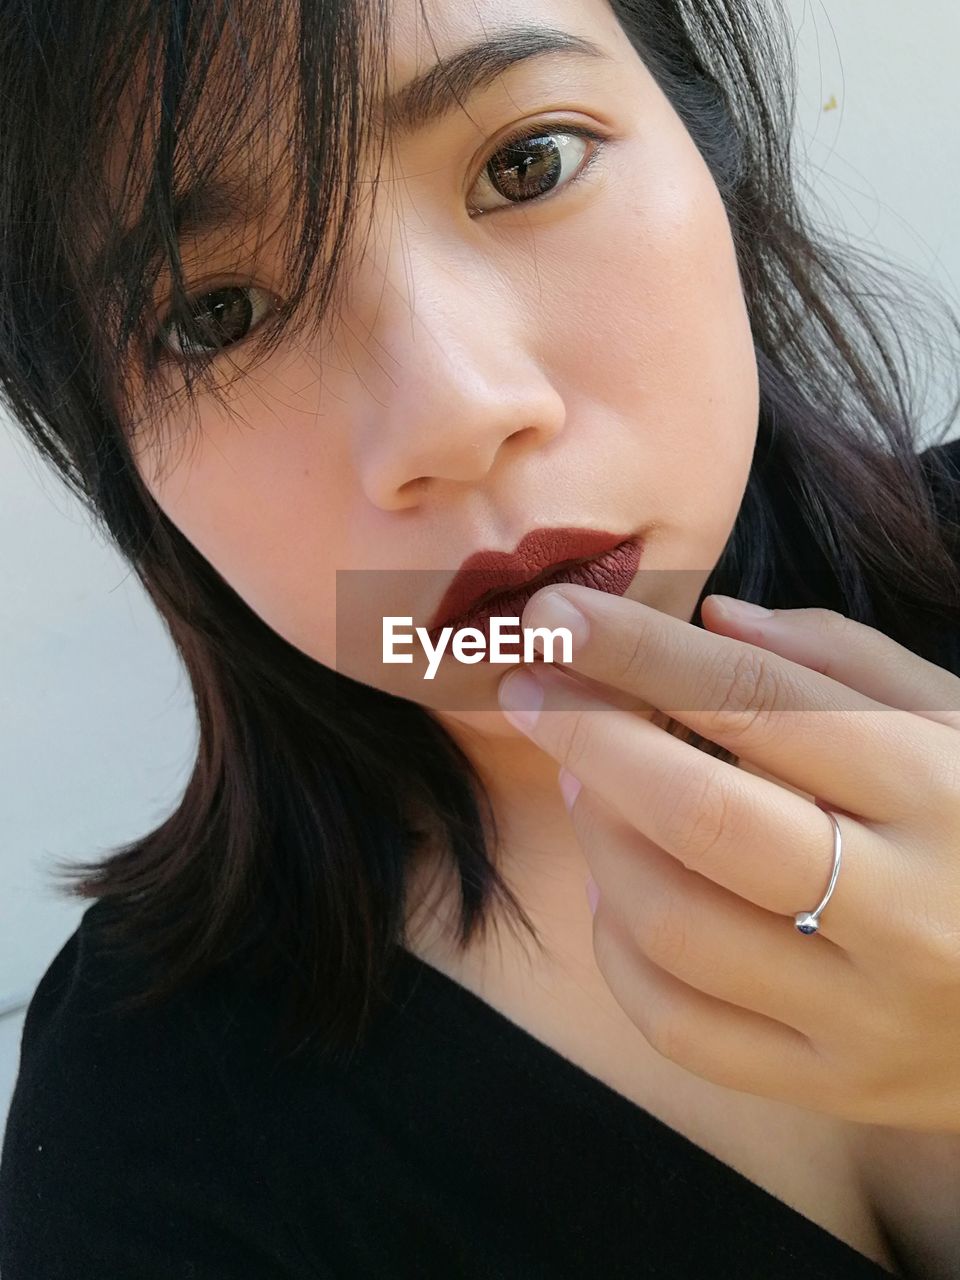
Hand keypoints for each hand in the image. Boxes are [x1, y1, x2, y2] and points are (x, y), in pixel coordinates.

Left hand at [496, 587, 959, 1131]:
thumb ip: (842, 661)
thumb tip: (711, 622)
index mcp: (939, 789)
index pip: (757, 702)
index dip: (638, 650)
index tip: (556, 613)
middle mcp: (905, 907)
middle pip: (698, 815)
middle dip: (588, 737)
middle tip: (529, 685)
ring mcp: (865, 1011)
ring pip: (672, 923)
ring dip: (597, 836)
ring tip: (583, 781)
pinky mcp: (832, 1082)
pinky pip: (680, 1025)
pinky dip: (619, 946)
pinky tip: (616, 889)